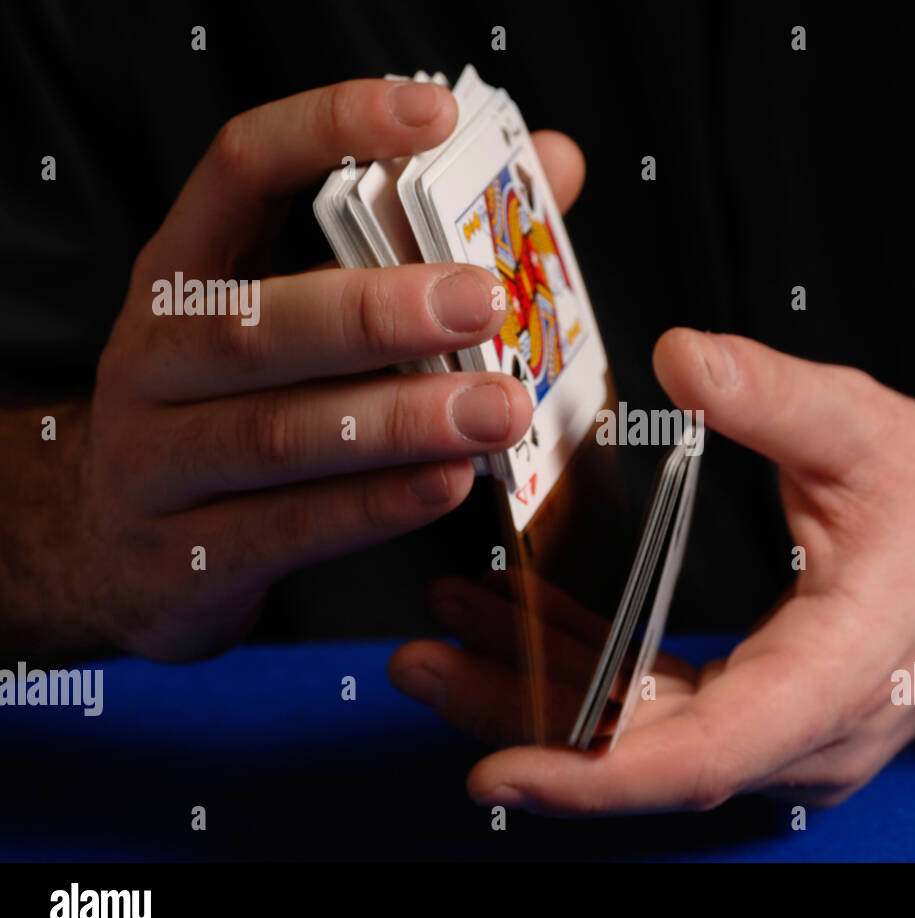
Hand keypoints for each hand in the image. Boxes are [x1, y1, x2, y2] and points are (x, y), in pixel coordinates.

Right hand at [69, 80, 585, 660]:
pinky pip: (289, 528)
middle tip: (482, 301)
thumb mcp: (290, 319)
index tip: (431, 116)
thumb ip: (422, 246)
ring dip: (398, 420)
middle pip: (255, 323)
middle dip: (376, 309)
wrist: (111, 550)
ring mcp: (158, 462)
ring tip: (496, 408)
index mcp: (182, 275)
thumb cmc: (232, 409)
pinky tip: (448, 482)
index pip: (242, 170)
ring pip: (277, 434)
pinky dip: (375, 505)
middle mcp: (155, 360)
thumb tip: (555, 170)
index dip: (330, 129)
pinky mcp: (188, 556)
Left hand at [390, 329, 914, 812]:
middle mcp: (810, 732)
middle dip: (525, 716)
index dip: (594, 773)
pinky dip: (590, 673)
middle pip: (646, 752)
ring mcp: (788, 733)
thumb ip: (776, 398)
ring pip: (645, 737)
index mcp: (840, 672)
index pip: (705, 753)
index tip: (497, 772)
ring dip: (543, 691)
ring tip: (448, 633)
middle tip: (421, 661)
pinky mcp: (769, 712)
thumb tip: (684, 359)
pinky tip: (526, 620)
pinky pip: (664, 709)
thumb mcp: (869, 433)